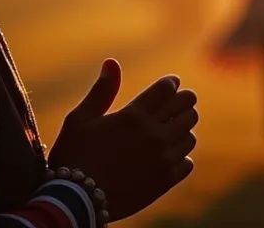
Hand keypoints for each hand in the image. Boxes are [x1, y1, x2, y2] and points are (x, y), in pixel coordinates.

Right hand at [48, 59, 198, 221]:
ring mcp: (162, 159)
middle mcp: (153, 135)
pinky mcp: (165, 181)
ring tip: (170, 130)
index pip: (168, 89)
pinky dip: (181, 157)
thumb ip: (101, 91)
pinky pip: (187, 162)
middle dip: (184, 102)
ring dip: (182, 129)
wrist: (76, 201)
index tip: (170, 84)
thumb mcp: (80, 119)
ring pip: (190, 135)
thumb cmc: (73, 156)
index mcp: (134, 116)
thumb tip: (112, 62)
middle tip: (176, 104)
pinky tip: (168, 156)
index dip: (171, 83)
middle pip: (187, 108)